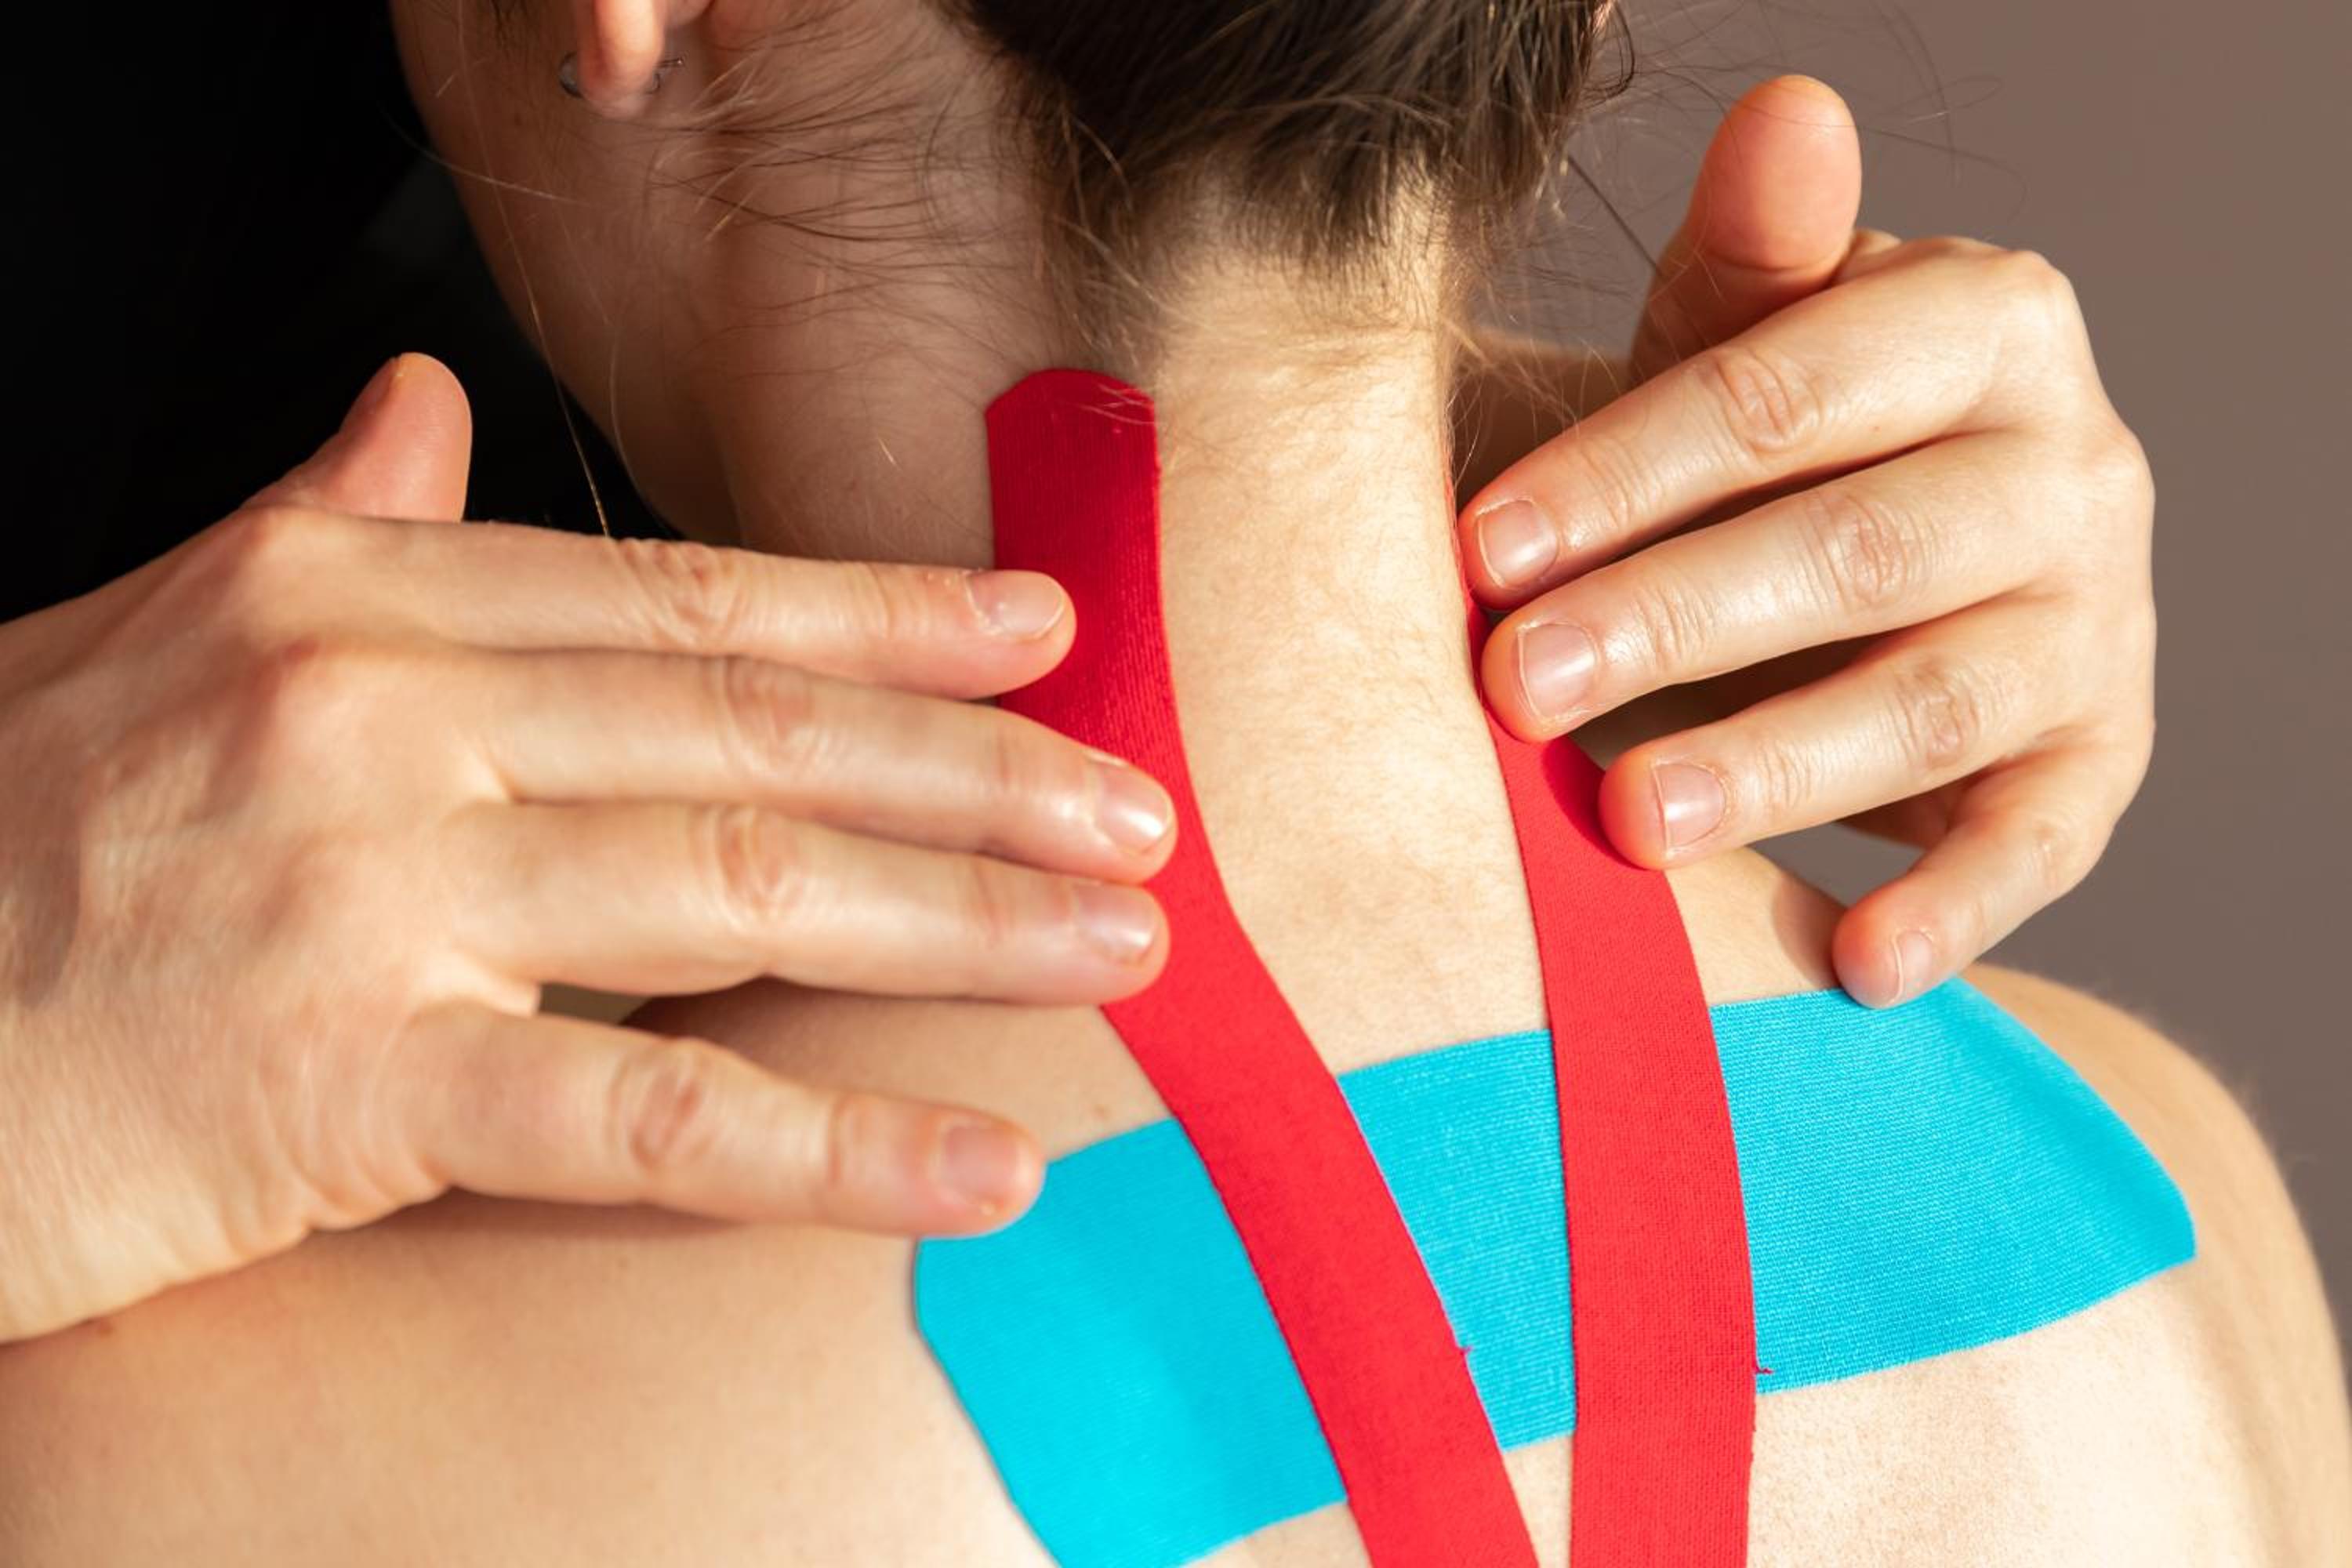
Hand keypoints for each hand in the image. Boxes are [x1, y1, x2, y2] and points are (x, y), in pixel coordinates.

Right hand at [0, 355, 1173, 1339]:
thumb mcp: (157, 637)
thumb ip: (328, 528)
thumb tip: (429, 419)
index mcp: (354, 606)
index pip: (683, 602)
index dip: (880, 618)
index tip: (1036, 632)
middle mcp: (380, 716)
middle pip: (752, 732)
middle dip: (973, 769)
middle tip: (1133, 806)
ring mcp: (367, 888)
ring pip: (738, 887)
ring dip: (960, 920)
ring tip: (1114, 946)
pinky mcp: (345, 1078)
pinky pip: (643, 1111)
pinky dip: (830, 1144)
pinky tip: (977, 1163)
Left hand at [1458, 76, 2154, 1008]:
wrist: (1843, 560)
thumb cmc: (1755, 445)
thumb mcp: (1735, 338)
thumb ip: (1753, 253)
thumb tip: (1788, 110)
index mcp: (1984, 323)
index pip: (1793, 391)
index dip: (1630, 471)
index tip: (1481, 547)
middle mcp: (2073, 466)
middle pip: (1862, 549)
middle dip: (1673, 621)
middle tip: (1513, 685)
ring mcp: (2097, 622)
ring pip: (1937, 699)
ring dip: (1778, 765)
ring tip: (1629, 820)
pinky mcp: (2094, 764)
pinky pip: (2040, 846)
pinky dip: (1953, 910)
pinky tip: (1852, 965)